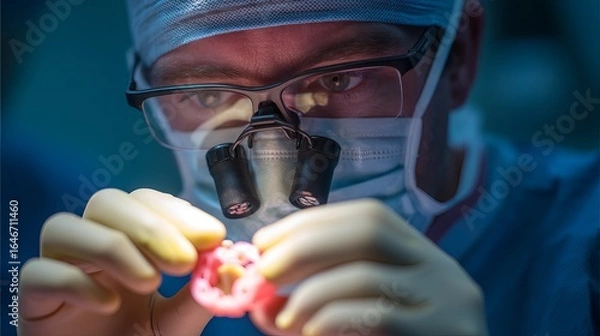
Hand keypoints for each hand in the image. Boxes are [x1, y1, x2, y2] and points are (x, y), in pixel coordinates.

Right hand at [19, 188, 225, 335]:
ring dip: (113, 246)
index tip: (212, 236)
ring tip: (150, 283)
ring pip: (64, 227)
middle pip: (106, 202)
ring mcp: (60, 268)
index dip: (178, 212)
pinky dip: (74, 282)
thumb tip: (230, 263)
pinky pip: (37, 273)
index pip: (146, 202)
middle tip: (183, 261)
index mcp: (131, 242)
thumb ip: (201, 292)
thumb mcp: (179, 321)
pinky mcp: (33, 300)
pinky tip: (108, 304)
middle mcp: (92, 246)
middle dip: (150, 226)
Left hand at [249, 199, 487, 335]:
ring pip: (369, 274)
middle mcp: (438, 266)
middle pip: (370, 229)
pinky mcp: (445, 331)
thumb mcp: (360, 316)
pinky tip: (310, 331)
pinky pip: (379, 315)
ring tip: (283, 315)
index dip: (312, 222)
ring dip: (313, 290)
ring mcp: (446, 298)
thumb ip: (316, 305)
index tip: (265, 241)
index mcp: (419, 253)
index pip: (367, 216)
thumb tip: (259, 300)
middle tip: (266, 270)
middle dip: (307, 244)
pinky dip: (333, 318)